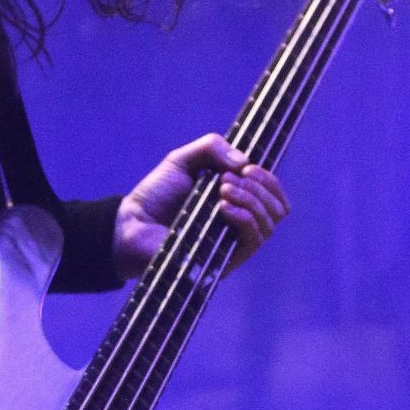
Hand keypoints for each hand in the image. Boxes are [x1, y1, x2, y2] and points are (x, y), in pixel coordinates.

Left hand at [113, 133, 288, 279]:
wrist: (131, 224)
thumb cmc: (156, 194)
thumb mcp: (183, 160)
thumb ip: (212, 148)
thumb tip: (244, 163)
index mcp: (237, 202)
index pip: (273, 195)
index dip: (268, 179)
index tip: (247, 167)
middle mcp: (240, 225)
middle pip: (277, 209)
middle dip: (259, 187)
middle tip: (227, 179)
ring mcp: (234, 245)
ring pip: (268, 224)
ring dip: (250, 200)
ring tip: (221, 189)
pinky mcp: (225, 261)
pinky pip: (252, 240)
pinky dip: (243, 218)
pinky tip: (223, 206)